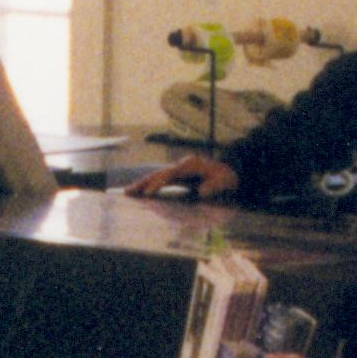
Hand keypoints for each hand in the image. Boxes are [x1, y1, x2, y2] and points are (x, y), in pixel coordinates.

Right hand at [125, 152, 240, 200]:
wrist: (229, 170)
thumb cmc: (225, 177)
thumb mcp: (223, 181)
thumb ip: (214, 186)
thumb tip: (202, 192)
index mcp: (189, 165)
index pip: (169, 174)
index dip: (158, 183)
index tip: (148, 193)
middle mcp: (181, 165)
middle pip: (158, 173)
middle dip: (143, 183)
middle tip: (128, 191)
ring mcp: (177, 169)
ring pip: (156, 176)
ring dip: (142, 184)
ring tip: (127, 192)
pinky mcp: (176, 175)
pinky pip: (160, 180)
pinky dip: (149, 185)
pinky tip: (140, 192)